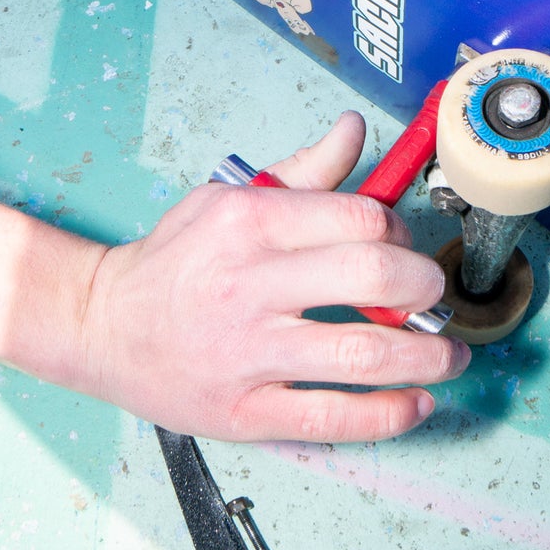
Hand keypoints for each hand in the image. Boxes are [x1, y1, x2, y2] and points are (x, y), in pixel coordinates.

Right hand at [79, 111, 468, 439]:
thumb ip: (302, 171)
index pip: (358, 218)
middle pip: (371, 276)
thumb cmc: (173, 261)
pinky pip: (333, 419)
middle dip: (424, 286)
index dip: (400, 231)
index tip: (404, 245)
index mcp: (249, 224)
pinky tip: (415, 403)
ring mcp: (248, 354)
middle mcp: (250, 285)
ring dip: (426, 357)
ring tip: (448, 354)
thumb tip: (356, 130)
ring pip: (362, 355)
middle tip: (435, 295)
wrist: (101, 326)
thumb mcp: (228, 198)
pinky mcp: (245, 412)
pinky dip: (388, 415)